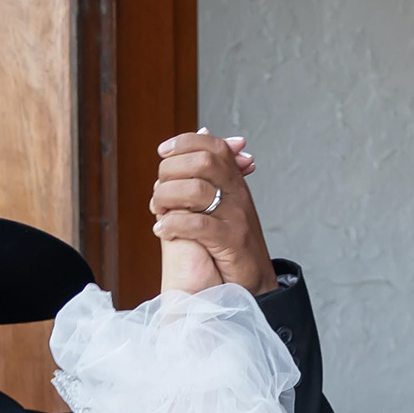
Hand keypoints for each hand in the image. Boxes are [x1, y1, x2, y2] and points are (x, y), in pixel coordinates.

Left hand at [149, 129, 272, 297]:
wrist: (255, 279)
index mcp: (234, 181)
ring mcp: (236, 216)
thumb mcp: (225, 200)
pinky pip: (198, 225)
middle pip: (203, 162)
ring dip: (167, 197)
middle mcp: (237, 193)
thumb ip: (210, 174)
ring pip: (197, 190)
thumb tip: (202, 134)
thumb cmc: (232, 241)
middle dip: (171, 171)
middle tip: (158, 189)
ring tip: (158, 210)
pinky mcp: (231, 241)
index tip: (163, 151)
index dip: (184, 142)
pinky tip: (162, 229)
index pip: (212, 146)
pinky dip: (173, 224)